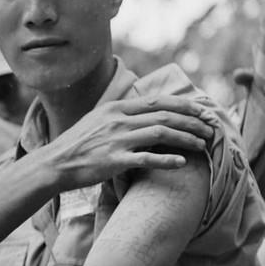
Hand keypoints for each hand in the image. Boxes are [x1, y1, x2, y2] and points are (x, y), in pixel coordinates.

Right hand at [47, 95, 213, 190]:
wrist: (54, 164)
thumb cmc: (76, 144)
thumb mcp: (96, 119)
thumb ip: (119, 113)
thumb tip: (141, 109)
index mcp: (116, 108)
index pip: (158, 101)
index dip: (185, 105)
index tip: (203, 111)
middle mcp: (118, 120)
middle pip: (165, 116)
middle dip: (193, 122)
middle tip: (210, 129)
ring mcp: (116, 140)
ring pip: (161, 133)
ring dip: (186, 139)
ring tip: (203, 146)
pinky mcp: (113, 161)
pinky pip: (146, 159)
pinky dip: (167, 160)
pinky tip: (182, 163)